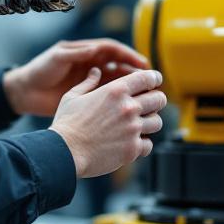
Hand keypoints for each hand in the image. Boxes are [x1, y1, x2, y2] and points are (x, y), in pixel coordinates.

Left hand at [2, 39, 149, 116]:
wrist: (26, 91)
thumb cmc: (39, 70)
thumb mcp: (58, 58)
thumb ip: (77, 53)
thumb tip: (97, 48)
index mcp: (86, 53)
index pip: (113, 51)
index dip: (129, 56)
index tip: (143, 64)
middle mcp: (92, 66)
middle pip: (120, 66)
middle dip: (136, 72)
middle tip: (151, 82)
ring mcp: (91, 82)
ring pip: (117, 83)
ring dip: (131, 88)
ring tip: (144, 96)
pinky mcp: (88, 97)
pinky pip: (108, 97)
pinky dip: (119, 101)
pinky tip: (129, 108)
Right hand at [49, 68, 165, 177]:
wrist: (64, 152)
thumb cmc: (66, 124)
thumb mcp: (73, 96)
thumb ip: (88, 83)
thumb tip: (96, 71)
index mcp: (115, 91)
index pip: (147, 78)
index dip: (154, 78)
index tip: (155, 81)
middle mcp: (128, 107)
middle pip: (159, 99)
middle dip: (156, 100)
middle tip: (149, 105)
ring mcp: (132, 129)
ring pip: (157, 122)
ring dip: (150, 123)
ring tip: (139, 126)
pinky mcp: (132, 149)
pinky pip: (148, 144)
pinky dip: (142, 144)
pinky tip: (131, 143)